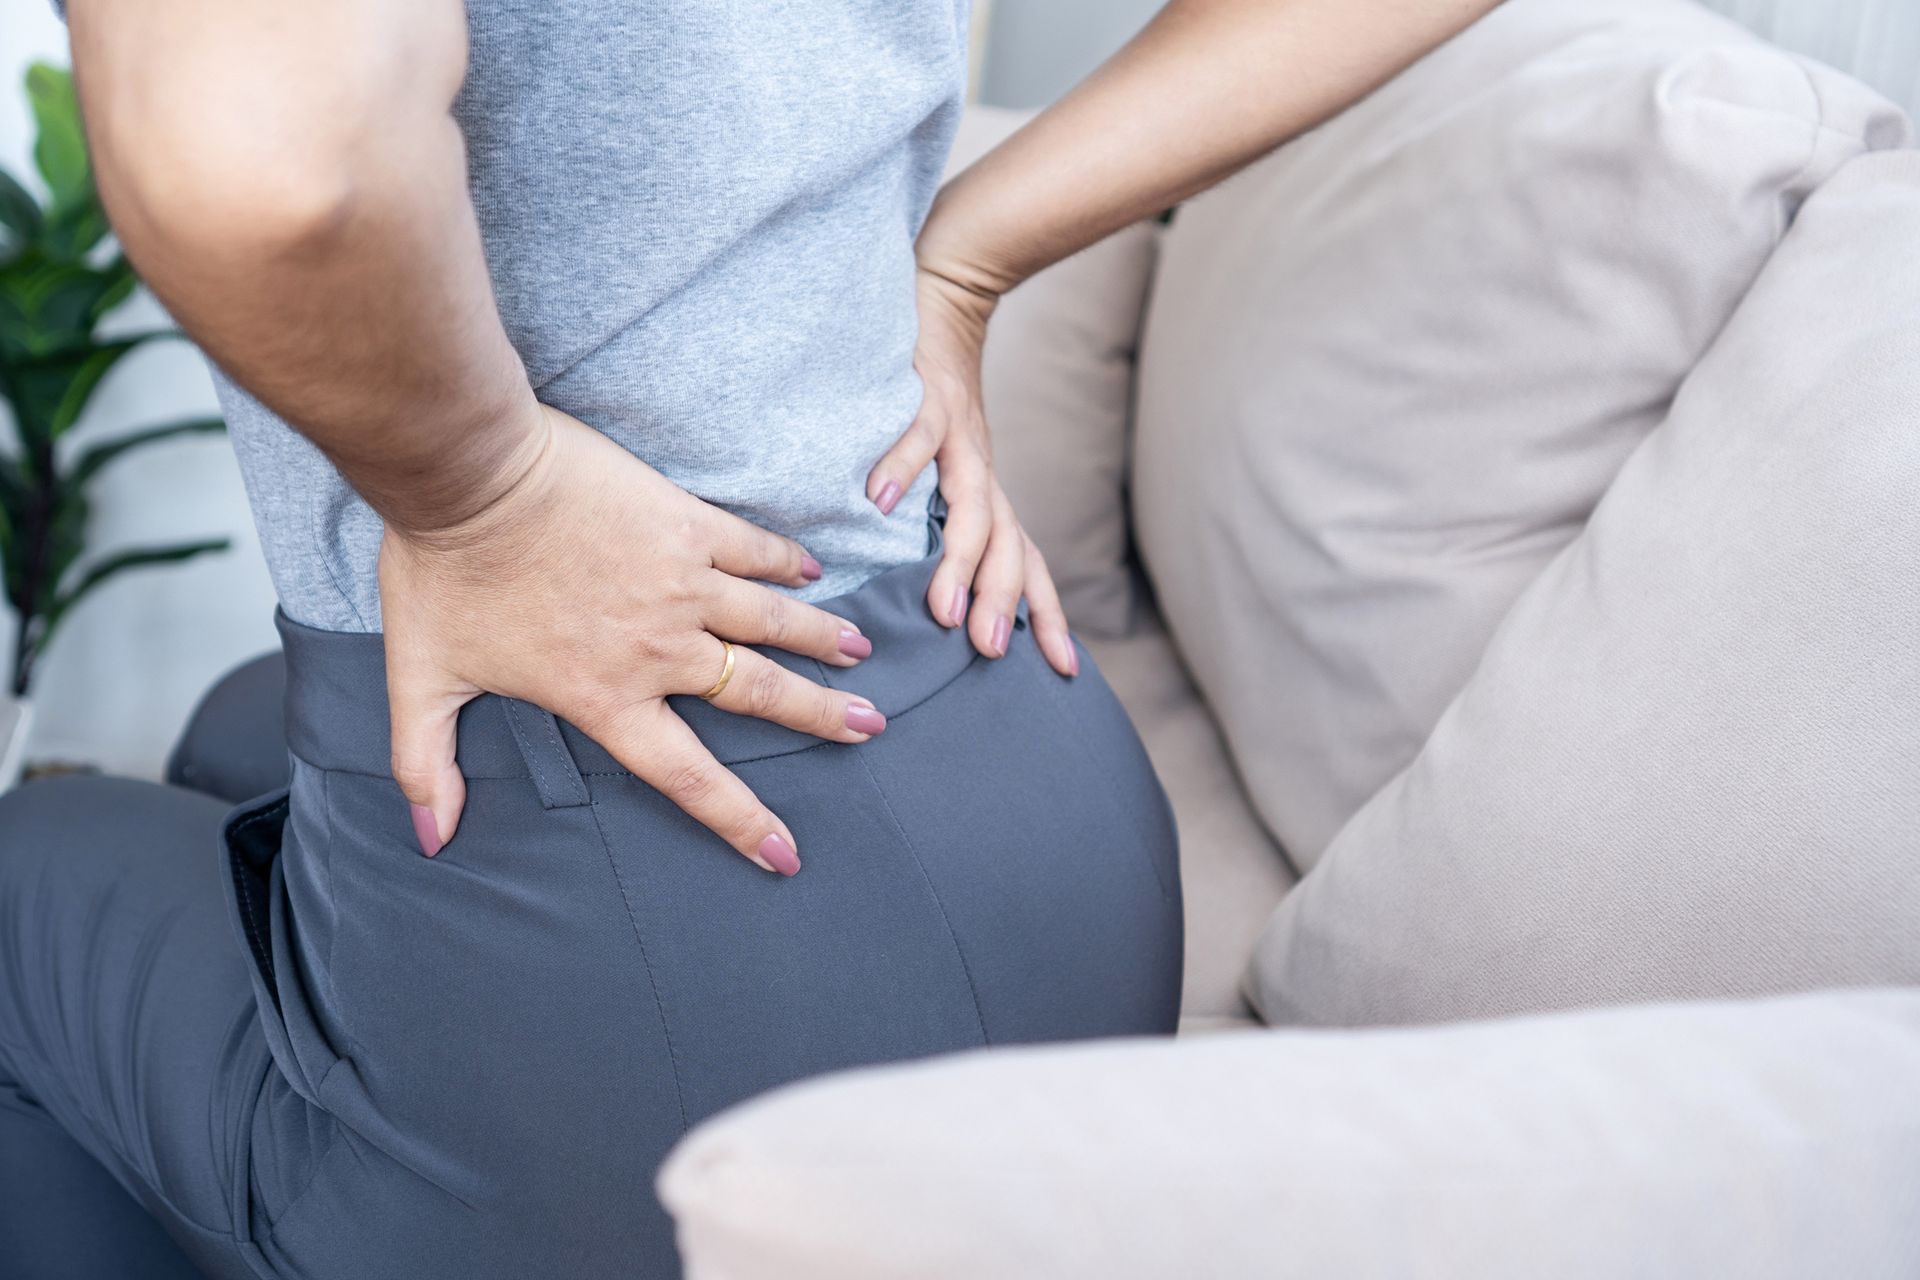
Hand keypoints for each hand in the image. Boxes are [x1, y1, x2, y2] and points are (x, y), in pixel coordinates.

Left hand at [382, 405, 884, 874]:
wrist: (470, 472)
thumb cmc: (442, 571)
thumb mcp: (421, 677)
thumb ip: (425, 763)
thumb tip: (427, 839)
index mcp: (606, 695)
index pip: (688, 776)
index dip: (739, 820)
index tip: (784, 855)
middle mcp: (659, 648)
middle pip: (758, 694)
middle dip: (821, 717)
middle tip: (869, 726)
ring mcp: (681, 582)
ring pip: (773, 620)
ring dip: (820, 639)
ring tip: (860, 653)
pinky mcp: (685, 522)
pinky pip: (753, 548)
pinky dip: (787, 560)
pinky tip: (813, 568)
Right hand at [864, 267, 1077, 676]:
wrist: (940, 301)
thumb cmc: (933, 403)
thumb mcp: (946, 471)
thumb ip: (941, 525)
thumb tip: (933, 599)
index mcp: (990, 496)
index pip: (1028, 565)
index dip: (1049, 616)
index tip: (1066, 672)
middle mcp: (984, 472)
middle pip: (1006, 546)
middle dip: (1002, 602)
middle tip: (989, 653)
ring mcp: (960, 437)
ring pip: (972, 506)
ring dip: (961, 560)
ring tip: (945, 611)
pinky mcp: (929, 397)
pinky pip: (916, 437)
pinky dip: (900, 467)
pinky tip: (878, 501)